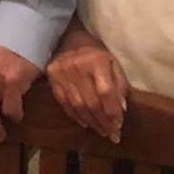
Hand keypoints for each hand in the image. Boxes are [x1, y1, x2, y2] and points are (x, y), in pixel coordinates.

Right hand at [46, 27, 128, 142]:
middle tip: (112, 135)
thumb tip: (122, 108)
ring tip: (101, 131)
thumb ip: (120, 84)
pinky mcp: (52, 78)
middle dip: (104, 122)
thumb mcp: (113, 62)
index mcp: (96, 61)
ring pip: (78, 105)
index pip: (106, 92)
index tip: (119, 126)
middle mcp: (77, 68)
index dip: (113, 111)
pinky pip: (64, 102)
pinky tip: (85, 123)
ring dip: (91, 122)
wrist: (69, 38)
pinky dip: (75, 116)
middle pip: (92, 102)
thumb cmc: (96, 52)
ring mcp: (62, 74)